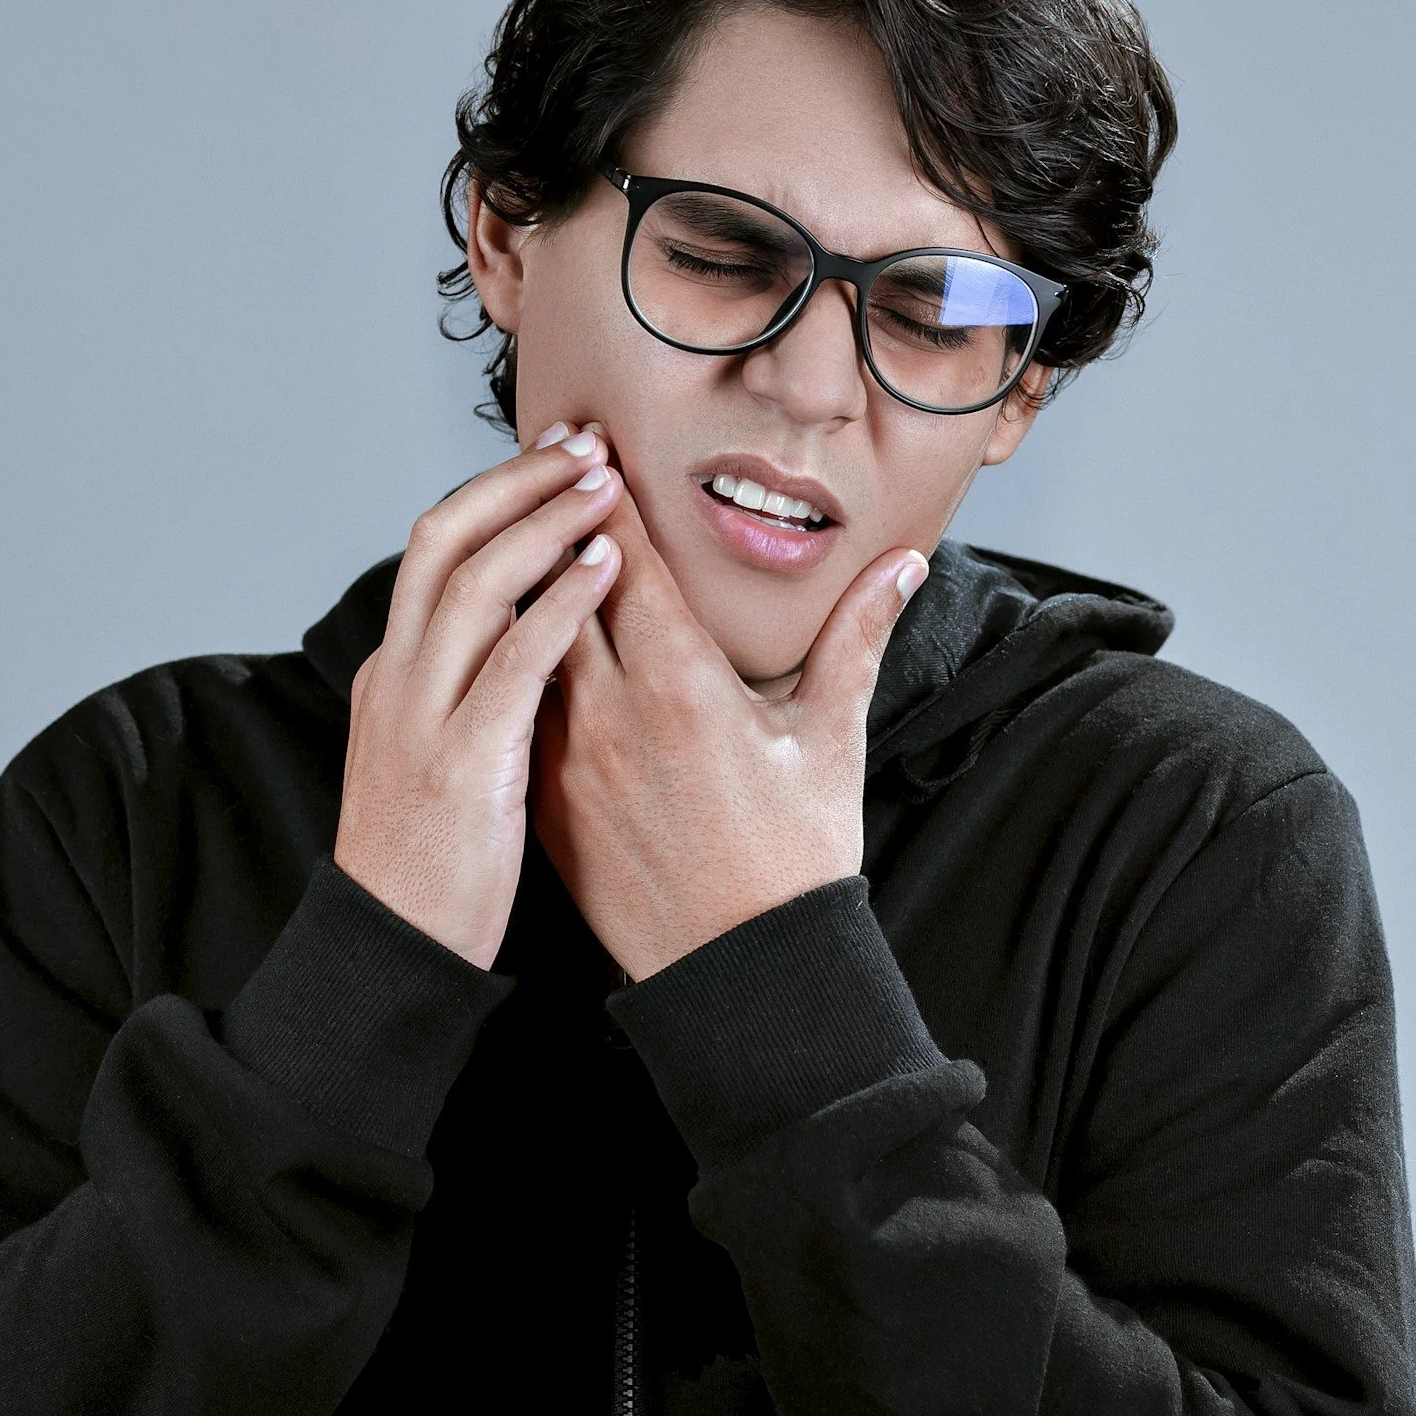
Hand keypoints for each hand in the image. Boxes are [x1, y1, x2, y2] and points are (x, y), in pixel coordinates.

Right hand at [334, 422, 624, 966]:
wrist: (392, 947)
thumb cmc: (431, 859)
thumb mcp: (433, 754)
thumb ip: (468, 690)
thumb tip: (528, 635)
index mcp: (393, 671)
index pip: (435, 547)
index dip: (497, 490)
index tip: (557, 452)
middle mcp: (398, 677)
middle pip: (444, 539)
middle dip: (518, 481)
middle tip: (587, 442)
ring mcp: (423, 716)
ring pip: (473, 584)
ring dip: (545, 523)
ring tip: (606, 486)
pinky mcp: (461, 762)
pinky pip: (512, 662)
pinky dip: (558, 604)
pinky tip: (604, 571)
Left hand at [532, 482, 926, 979]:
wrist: (744, 973)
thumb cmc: (796, 859)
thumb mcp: (832, 739)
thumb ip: (857, 639)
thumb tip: (900, 567)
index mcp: (683, 685)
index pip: (625, 561)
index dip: (605, 494)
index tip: (591, 442)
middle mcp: (611, 714)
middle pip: (559, 587)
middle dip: (553, 523)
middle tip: (545, 464)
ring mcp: (566, 761)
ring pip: (527, 646)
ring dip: (527, 589)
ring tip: (521, 536)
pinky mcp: (546, 803)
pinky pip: (519, 712)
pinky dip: (517, 666)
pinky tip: (515, 638)